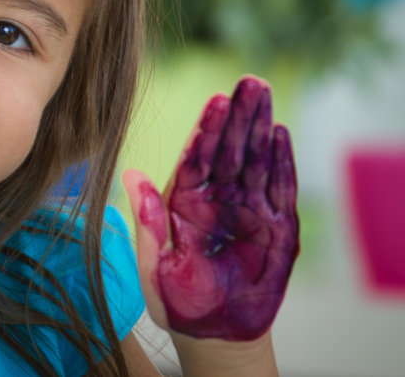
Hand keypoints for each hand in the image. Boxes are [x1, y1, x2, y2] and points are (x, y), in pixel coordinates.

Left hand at [123, 75, 298, 341]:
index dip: (206, 129)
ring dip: (261, 127)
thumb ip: (147, 222)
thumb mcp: (154, 265)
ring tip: (264, 94)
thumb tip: (131, 175)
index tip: (215, 100)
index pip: (197, 157)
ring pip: (256, 160)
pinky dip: (283, 163)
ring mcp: (248, 210)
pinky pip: (279, 190)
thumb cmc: (175, 300)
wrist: (212, 332)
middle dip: (238, 115)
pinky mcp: (276, 229)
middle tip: (248, 81)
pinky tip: (281, 134)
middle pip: (229, 149)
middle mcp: (216, 199)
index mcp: (183, 202)